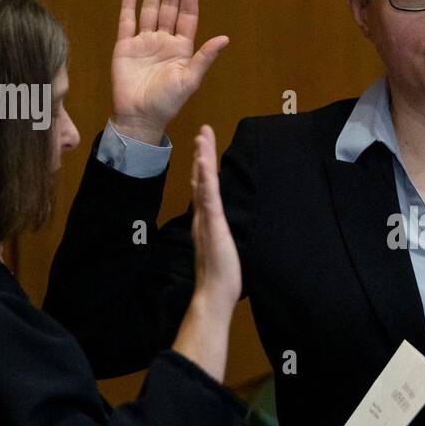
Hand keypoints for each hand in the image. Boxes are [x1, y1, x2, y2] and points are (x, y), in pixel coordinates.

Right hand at [111, 0, 228, 141]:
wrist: (139, 117)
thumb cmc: (168, 102)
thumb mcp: (190, 80)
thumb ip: (205, 58)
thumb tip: (225, 38)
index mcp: (181, 48)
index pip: (187, 16)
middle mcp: (163, 41)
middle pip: (169, 7)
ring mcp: (144, 43)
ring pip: (149, 10)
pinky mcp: (125, 47)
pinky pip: (127, 23)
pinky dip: (129, 7)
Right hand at [189, 124, 240, 307]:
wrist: (213, 294)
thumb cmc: (220, 276)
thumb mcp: (222, 248)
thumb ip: (220, 235)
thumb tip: (223, 228)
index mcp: (205, 221)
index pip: (204, 188)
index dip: (203, 167)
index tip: (204, 149)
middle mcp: (202, 217)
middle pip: (200, 178)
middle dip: (202, 154)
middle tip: (202, 131)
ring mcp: (206, 219)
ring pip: (203, 182)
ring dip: (203, 157)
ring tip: (202, 135)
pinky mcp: (213, 225)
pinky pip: (209, 196)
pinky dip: (206, 177)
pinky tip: (205, 161)